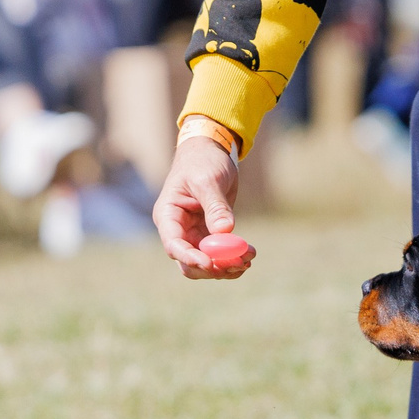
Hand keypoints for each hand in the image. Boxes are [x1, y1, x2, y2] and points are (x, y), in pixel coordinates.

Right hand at [154, 132, 245, 277]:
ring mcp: (194, 233)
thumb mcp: (208, 180)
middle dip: (212, 267)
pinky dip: (233, 257)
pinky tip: (249, 254)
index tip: (210, 263)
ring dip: (226, 265)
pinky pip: (219, 254)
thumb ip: (215, 206)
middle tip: (236, 264)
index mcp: (169, 216)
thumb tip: (225, 230)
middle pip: (188, 262)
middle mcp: (179, 229)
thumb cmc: (203, 161)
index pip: (174, 245)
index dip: (190, 258)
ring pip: (206, 262)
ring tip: (248, 258)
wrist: (213, 151)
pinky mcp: (210, 233)